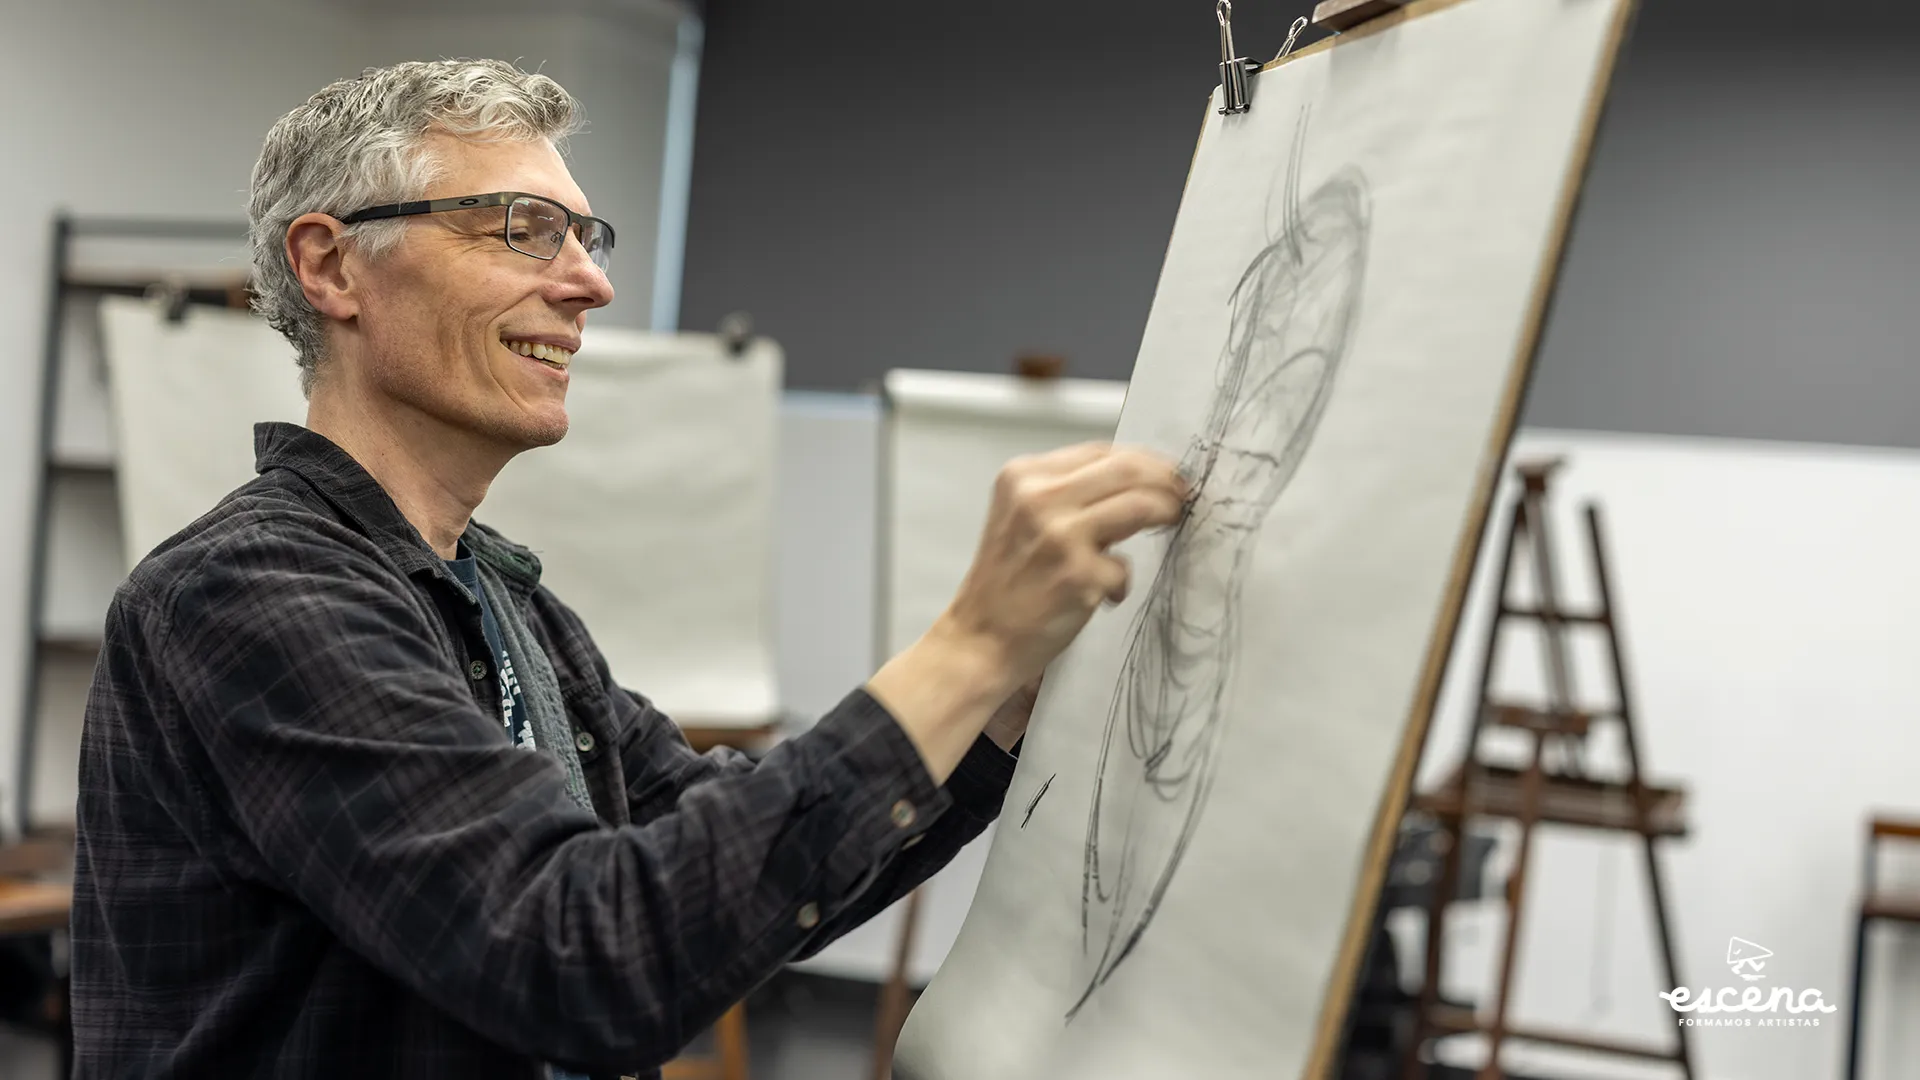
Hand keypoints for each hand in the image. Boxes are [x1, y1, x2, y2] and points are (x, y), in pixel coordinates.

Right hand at [866, 443, 1182, 782]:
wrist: (979, 638)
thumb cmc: (1006, 583)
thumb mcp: (1022, 517)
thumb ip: (1065, 494)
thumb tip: (1134, 478)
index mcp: (1023, 476)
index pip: (1100, 452)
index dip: (1142, 461)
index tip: (1164, 475)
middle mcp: (1039, 498)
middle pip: (1127, 469)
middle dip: (1166, 480)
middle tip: (1182, 495)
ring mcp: (1060, 536)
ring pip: (1141, 505)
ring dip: (1164, 514)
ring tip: (1169, 524)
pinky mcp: (1079, 575)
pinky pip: (1125, 568)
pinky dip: (1122, 582)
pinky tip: (1104, 595)